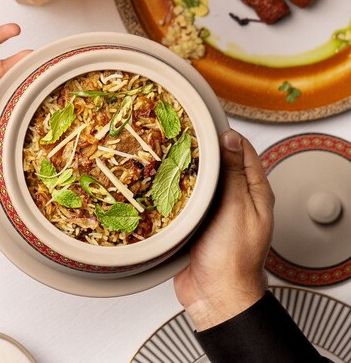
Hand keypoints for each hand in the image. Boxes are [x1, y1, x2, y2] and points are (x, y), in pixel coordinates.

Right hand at [174, 130, 274, 330]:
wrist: (214, 293)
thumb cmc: (232, 257)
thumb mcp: (237, 207)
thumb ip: (233, 173)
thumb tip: (231, 139)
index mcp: (255, 192)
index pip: (243, 151)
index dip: (224, 136)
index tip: (203, 125)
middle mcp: (236, 199)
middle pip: (220, 165)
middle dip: (201, 152)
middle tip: (179, 140)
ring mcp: (216, 211)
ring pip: (201, 182)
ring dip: (187, 172)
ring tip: (168, 158)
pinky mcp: (198, 222)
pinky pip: (188, 200)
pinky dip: (178, 191)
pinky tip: (164, 184)